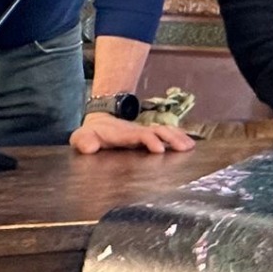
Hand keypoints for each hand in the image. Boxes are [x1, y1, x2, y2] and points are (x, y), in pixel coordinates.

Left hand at [70, 112, 195, 154]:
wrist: (99, 122)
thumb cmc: (91, 134)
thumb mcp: (81, 137)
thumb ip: (83, 141)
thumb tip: (89, 148)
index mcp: (124, 133)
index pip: (140, 134)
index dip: (150, 140)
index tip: (160, 149)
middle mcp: (138, 130)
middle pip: (159, 130)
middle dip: (172, 138)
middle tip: (185, 148)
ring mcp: (145, 131)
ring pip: (166, 131)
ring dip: (179, 137)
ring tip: (191, 146)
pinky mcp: (150, 135)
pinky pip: (167, 134)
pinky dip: (179, 137)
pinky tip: (190, 144)